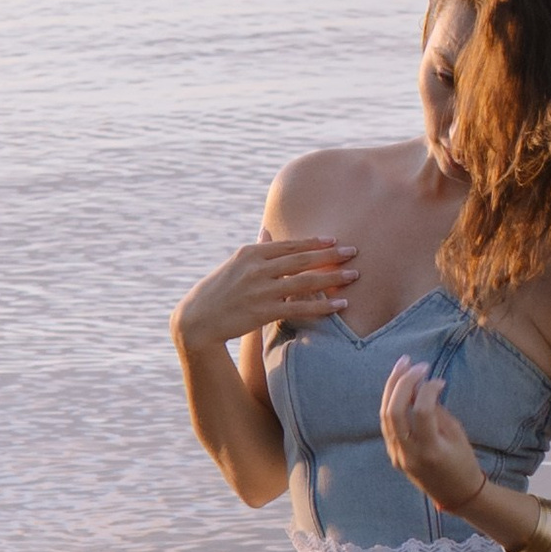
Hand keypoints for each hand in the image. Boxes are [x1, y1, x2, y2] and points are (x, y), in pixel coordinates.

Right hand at [174, 234, 357, 355]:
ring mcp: (260, 290)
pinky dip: (322, 306)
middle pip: (301, 260)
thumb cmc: (218, 291)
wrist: (197, 319)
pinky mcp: (262, 311)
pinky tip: (339, 305)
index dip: (314, 242)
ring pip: (304, 282)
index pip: (289, 245)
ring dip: (332, 278)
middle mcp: (257, 268)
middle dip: (330, 256)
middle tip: (354, 252)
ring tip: (353, 276)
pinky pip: (299, 308)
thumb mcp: (235, 264)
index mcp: (251, 253)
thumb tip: (268, 231)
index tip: (335, 240)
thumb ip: (257, 249)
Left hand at [379, 355, 488, 513]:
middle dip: (402, 382)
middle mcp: (410, 453)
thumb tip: (422, 385)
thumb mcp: (458, 434)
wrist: (456, 495)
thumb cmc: (463, 463)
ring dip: (392, 388)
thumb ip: (437, 410)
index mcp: (431, 450)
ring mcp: (398, 455)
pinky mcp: (394, 455)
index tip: (438, 380)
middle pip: (395, 411)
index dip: (429, 390)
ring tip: (402, 367)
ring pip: (385, 416)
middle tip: (413, 363)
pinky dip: (392, 403)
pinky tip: (400, 388)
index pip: (423, 411)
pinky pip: (388, 425)